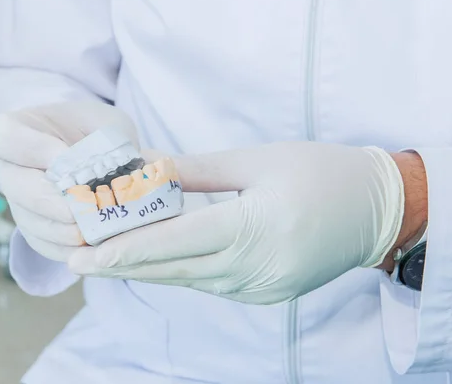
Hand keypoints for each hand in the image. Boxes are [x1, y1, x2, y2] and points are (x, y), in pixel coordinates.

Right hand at [0, 100, 139, 260]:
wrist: (99, 150)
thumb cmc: (98, 130)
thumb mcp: (107, 123)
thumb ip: (107, 140)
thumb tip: (111, 174)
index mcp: (20, 130)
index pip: (4, 136)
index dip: (31, 148)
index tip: (64, 156)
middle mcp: (13, 168)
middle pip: (16, 186)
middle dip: (48, 202)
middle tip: (77, 210)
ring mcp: (21, 202)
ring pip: (29, 221)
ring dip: (59, 231)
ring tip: (87, 233)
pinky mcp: (37, 229)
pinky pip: (43, 244)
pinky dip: (67, 249)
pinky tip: (90, 248)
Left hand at [67, 141, 405, 303]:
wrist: (376, 211)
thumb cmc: (321, 173)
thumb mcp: (258, 159)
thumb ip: (199, 170)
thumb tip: (149, 171)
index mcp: (256, 227)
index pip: (176, 242)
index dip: (126, 248)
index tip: (83, 254)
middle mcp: (255, 267)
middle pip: (173, 269)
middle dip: (122, 265)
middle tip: (75, 259)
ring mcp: (261, 287)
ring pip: (188, 280)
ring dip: (146, 269)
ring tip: (104, 257)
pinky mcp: (265, 293)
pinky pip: (209, 284)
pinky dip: (178, 272)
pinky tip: (153, 260)